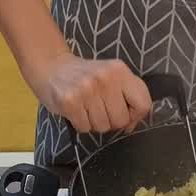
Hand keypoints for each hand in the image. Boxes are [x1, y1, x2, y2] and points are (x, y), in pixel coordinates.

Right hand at [30, 53, 151, 133]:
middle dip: (112, 121)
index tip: (125, 113)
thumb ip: (129, 95)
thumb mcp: (113, 76)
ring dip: (95, 123)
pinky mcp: (70, 101)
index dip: (136, 116)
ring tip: (87, 107)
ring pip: (103, 126)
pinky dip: (81, 124)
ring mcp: (86, 89)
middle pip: (122, 120)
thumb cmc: (86, 76)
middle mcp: (105, 78)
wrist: (52, 67)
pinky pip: (85, 128)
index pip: (143, 104)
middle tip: (100, 108)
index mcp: (120, 70)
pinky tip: (76, 110)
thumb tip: (132, 125)